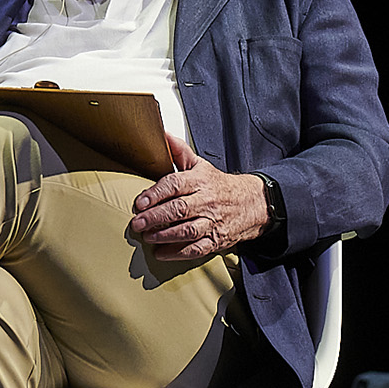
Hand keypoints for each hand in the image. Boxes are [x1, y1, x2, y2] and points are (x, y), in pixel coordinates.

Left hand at [129, 132, 268, 261]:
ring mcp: (212, 222)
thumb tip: (161, 134)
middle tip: (137, 223)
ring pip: (187, 230)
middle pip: (178, 209)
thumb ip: (179, 152)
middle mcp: (206, 201)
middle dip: (155, 217)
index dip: (155, 194)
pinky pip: (196, 249)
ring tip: (147, 237)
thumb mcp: (200, 165)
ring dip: (164, 236)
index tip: (139, 202)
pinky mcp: (216, 240)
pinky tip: (161, 253)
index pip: (175, 184)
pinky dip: (177, 253)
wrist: (252, 203)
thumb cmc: (219, 185)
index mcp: (200, 180)